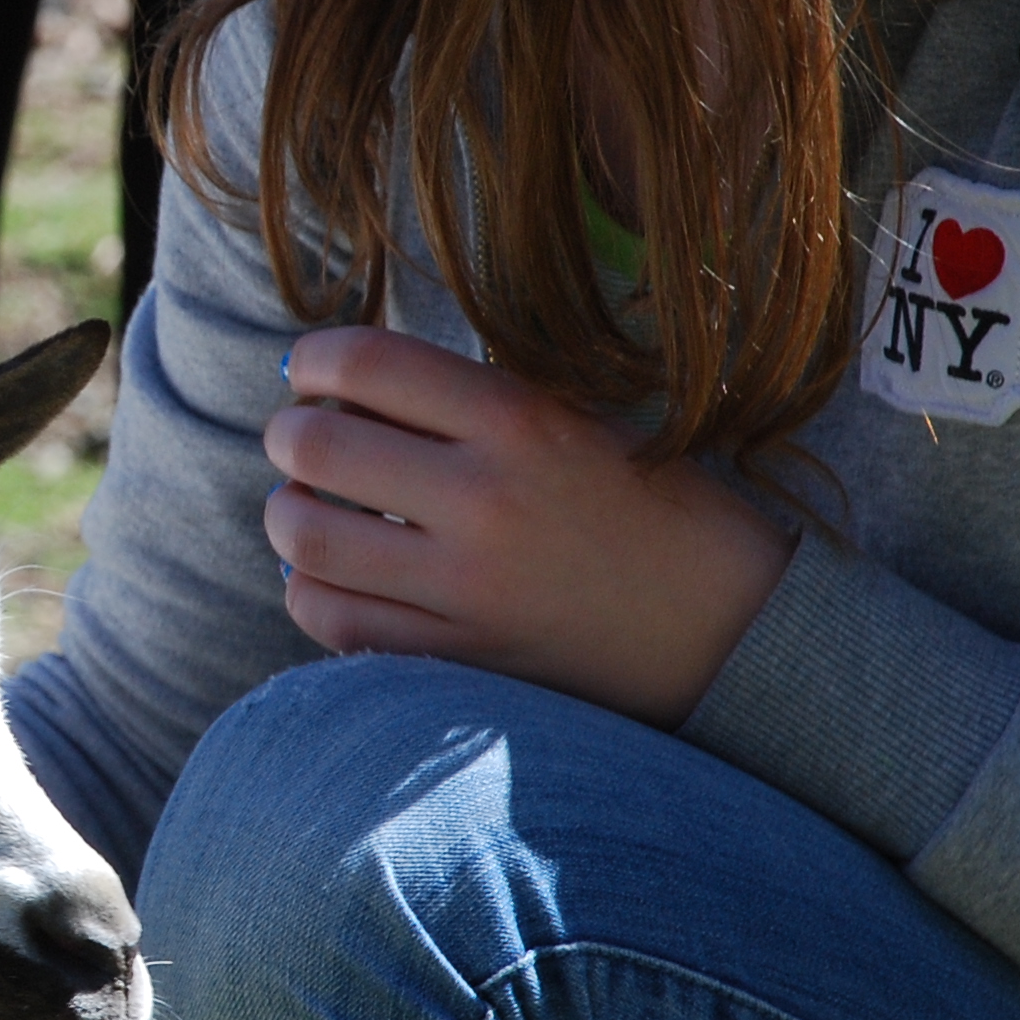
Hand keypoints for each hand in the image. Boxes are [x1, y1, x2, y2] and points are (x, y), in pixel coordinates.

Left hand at [262, 327, 792, 728]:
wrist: (732, 627)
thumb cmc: (648, 509)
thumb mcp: (578, 421)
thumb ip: (470, 400)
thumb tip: (338, 382)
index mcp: (520, 419)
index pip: (363, 362)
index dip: (314, 361)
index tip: (311, 374)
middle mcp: (487, 498)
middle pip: (315, 444)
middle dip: (288, 436)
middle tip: (299, 443)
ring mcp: (470, 586)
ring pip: (306, 536)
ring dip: (286, 515)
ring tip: (305, 510)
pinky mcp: (463, 659)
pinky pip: (333, 620)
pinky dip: (310, 592)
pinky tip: (329, 577)